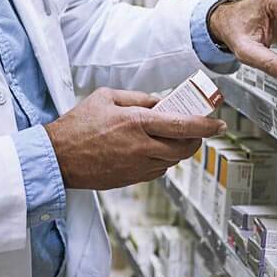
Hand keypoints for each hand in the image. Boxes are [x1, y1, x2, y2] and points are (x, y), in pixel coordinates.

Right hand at [44, 88, 223, 189]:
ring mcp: (138, 167)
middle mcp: (142, 147)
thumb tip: (159, 102)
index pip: (183, 126)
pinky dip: (163, 160)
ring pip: (174, 160)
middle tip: (198, 129)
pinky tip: (152, 150)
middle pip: (185, 147)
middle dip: (197, 139)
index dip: (206, 125)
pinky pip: (158, 171)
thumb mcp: (106, 97)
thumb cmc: (77, 126)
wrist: (58, 158)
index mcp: (137, 123)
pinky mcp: (132, 179)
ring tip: (171, 137)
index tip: (218, 123)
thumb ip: (137, 98)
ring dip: (179, 149)